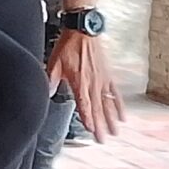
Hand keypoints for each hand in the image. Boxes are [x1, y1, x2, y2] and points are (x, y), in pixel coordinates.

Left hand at [48, 18, 123, 139]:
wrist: (83, 29)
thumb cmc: (69, 44)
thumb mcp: (54, 62)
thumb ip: (50, 80)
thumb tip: (45, 92)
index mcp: (80, 82)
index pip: (84, 105)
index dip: (88, 118)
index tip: (92, 130)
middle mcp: (93, 83)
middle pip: (98, 108)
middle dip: (100, 125)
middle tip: (103, 140)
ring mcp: (103, 79)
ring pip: (108, 104)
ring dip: (111, 119)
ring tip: (115, 132)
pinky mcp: (108, 75)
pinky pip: (115, 93)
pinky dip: (119, 105)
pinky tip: (122, 115)